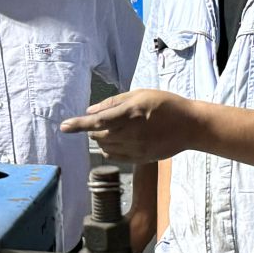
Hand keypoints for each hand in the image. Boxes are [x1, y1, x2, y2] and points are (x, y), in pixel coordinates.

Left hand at [59, 90, 199, 162]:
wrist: (190, 126)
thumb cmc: (165, 104)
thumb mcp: (140, 94)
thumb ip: (113, 103)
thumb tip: (91, 111)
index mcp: (130, 113)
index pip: (97, 121)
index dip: (78, 124)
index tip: (63, 126)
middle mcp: (131, 133)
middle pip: (98, 135)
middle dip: (92, 128)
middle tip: (101, 120)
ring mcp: (136, 148)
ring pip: (105, 146)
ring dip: (101, 137)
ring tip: (114, 128)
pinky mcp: (140, 158)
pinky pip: (115, 156)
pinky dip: (109, 148)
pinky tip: (117, 140)